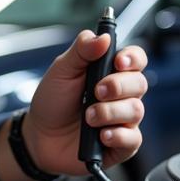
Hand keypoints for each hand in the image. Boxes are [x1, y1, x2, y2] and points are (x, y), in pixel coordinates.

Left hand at [22, 32, 147, 176]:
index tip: (118, 62)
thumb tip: (103, 36)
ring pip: (136, 110)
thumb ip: (81, 50)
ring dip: (110, 112)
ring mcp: (122, 119)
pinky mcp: (121, 144)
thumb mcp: (61, 71)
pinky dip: (117, 135)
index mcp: (109, 72)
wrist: (39, 136)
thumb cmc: (52, 101)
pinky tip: (101, 135)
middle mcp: (121, 95)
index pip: (136, 59)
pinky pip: (132, 138)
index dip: (132, 59)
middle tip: (95, 92)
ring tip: (88, 117)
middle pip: (140, 83)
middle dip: (118, 86)